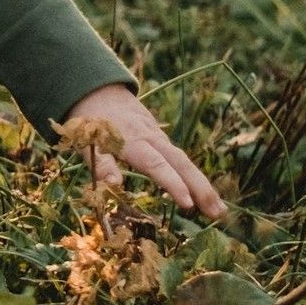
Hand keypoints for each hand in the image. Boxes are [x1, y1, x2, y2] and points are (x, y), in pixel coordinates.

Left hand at [64, 84, 225, 216]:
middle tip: (217, 214)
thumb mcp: (85, 141)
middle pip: (180, 163)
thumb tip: (114, 185)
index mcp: (131, 141)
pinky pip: (180, 158)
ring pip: (184, 161)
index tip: (188, 203)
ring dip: (203, 185)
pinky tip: (205, 194)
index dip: (172, 183)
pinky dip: (194, 176)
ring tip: (219, 210)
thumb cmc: (87, 122)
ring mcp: (158, 137)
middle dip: (200, 188)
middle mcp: (150, 138)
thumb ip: (100, 162)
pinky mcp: (160, 138)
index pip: (155, 164)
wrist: (96, 90)